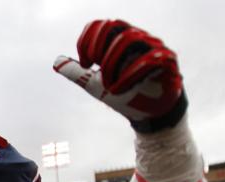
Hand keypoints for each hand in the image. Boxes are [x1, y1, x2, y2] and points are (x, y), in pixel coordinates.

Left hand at [54, 19, 184, 130]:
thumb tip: (56, 62)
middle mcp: (137, 38)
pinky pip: (150, 57)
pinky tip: (119, 89)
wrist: (151, 113)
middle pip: (115, 26)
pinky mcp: (168, 60)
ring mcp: (154, 46)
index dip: (87, 40)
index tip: (84, 63)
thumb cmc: (125, 93)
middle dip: (97, 48)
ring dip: (112, 62)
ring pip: (130, 38)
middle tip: (91, 69)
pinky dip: (130, 74)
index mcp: (119, 40)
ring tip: (108, 85)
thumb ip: (77, 72)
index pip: (101, 25)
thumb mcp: (95, 84)